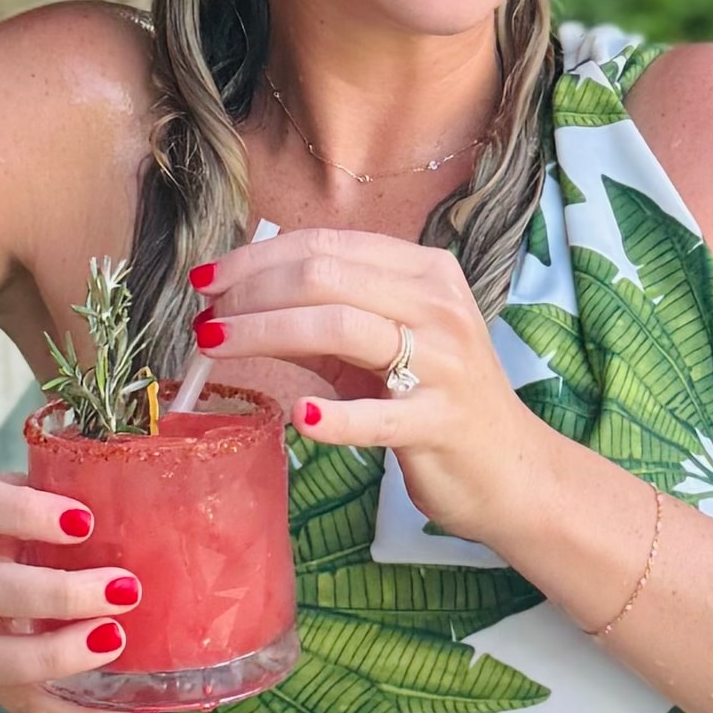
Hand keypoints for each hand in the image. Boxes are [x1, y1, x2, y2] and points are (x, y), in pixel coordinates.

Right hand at [0, 466, 155, 712]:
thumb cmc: (10, 533)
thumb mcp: (27, 497)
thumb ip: (77, 491)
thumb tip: (172, 491)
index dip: (29, 514)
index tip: (84, 520)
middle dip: (58, 594)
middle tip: (124, 589)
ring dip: (58, 657)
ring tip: (116, 641)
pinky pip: (30, 710)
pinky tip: (137, 709)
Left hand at [187, 224, 556, 553]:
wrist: (508, 467)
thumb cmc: (434, 398)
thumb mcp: (383, 343)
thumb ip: (323, 317)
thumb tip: (236, 300)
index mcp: (425, 271)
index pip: (326, 245)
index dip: (256, 258)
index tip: (207, 280)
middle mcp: (438, 305)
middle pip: (325, 276)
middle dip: (250, 292)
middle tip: (204, 318)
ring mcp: (444, 363)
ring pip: (340, 327)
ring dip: (264, 333)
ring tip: (215, 346)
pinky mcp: (441, 422)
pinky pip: (377, 416)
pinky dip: (333, 417)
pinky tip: (298, 418)